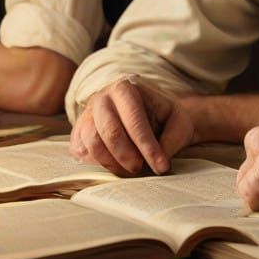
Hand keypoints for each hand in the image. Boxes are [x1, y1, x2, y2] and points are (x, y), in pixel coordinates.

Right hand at [69, 76, 195, 175]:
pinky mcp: (79, 131)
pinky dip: (97, 164)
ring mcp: (87, 114)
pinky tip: (116, 166)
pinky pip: (81, 151)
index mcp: (126, 88)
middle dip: (127, 156)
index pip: (134, 119)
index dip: (148, 146)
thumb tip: (158, 163)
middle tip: (142, 169)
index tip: (161, 167)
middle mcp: (102, 97)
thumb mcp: (179, 123)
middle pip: (110, 132)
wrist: (149, 114)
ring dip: (113, 163)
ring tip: (131, 170)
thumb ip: (171, 140)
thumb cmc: (165, 117)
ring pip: (92, 143)